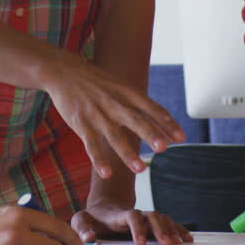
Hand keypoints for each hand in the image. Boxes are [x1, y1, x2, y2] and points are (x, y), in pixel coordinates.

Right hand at [44, 54, 184, 177]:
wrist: (63, 71)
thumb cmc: (96, 82)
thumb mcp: (119, 86)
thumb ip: (140, 106)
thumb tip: (165, 126)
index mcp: (126, 92)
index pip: (150, 107)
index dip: (165, 122)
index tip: (181, 137)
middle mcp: (113, 102)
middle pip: (134, 119)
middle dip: (149, 133)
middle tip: (163, 148)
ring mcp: (97, 113)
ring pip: (114, 135)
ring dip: (127, 152)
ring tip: (141, 169)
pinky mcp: (81, 123)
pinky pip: (91, 144)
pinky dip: (99, 159)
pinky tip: (107, 173)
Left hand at [71, 201, 192, 244]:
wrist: (104, 210)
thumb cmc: (93, 219)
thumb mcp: (82, 220)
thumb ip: (82, 227)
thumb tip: (88, 238)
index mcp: (118, 215)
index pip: (130, 216)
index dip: (136, 227)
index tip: (140, 242)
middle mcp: (135, 214)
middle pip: (151, 216)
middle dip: (160, 229)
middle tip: (168, 244)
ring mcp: (146, 218)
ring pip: (162, 219)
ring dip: (172, 230)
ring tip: (180, 244)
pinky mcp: (152, 224)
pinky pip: (169, 223)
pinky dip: (178, 229)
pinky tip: (187, 239)